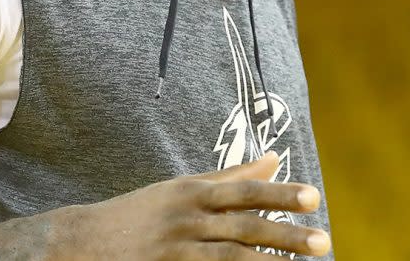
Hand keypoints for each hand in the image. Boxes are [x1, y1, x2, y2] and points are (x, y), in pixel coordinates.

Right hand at [59, 151, 330, 258]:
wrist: (85, 242)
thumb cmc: (142, 212)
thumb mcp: (183, 188)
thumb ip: (231, 175)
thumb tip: (275, 158)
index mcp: (192, 191)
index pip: (243, 191)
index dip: (279, 193)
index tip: (314, 196)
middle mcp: (187, 219)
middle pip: (243, 227)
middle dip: (285, 234)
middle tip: (324, 241)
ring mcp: (177, 250)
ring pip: (231, 259)